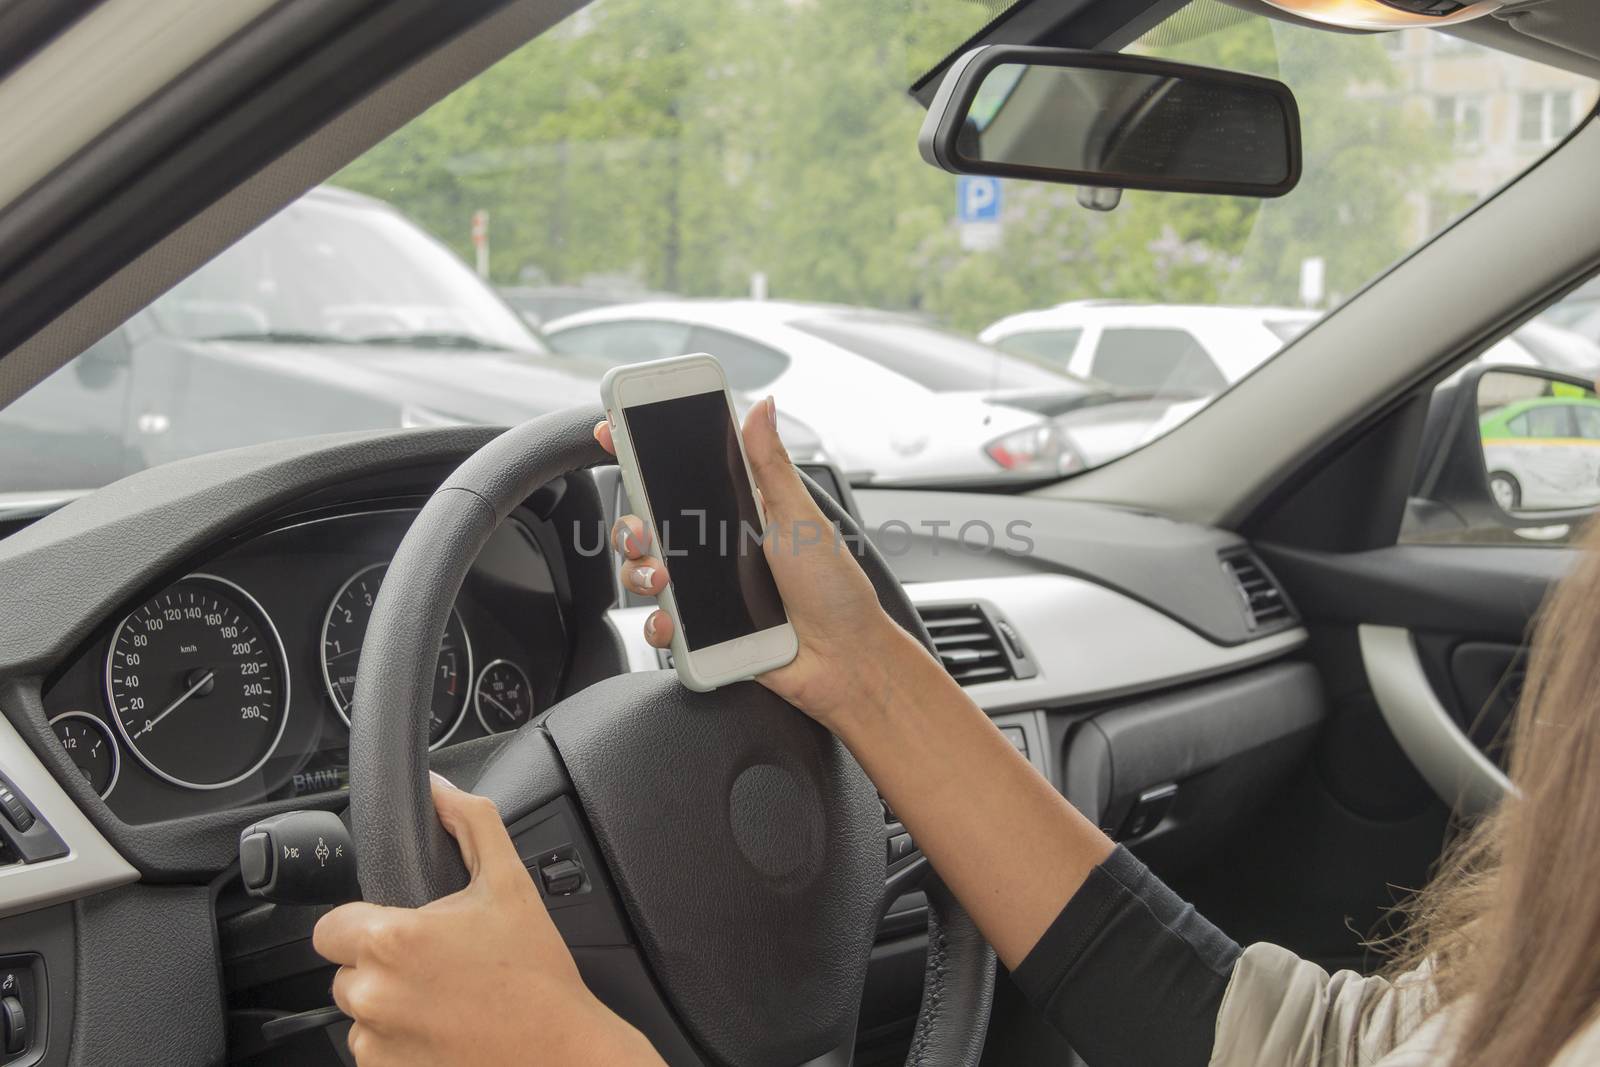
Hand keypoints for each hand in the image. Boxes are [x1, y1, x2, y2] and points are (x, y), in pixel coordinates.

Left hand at [313, 774, 661, 1065]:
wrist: (557, 1051)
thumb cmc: (535, 975)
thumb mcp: (510, 883)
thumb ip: (470, 824)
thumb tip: (440, 790)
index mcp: (393, 940)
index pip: (329, 926)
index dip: (362, 922)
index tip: (400, 927)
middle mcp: (373, 995)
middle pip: (344, 969)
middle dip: (381, 963)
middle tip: (435, 962)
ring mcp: (375, 1042)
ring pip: (358, 1010)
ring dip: (389, 1002)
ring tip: (443, 997)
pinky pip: (372, 1048)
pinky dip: (398, 1039)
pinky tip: (442, 1027)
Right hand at [596, 395, 937, 728]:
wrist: (845, 659)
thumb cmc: (834, 590)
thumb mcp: (801, 519)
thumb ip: (771, 465)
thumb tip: (762, 407)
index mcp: (738, 512)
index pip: (681, 475)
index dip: (643, 453)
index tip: (614, 430)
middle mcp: (714, 548)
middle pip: (648, 523)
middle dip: (630, 522)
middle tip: (642, 529)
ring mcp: (704, 591)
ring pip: (643, 571)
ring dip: (640, 571)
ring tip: (664, 577)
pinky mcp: (701, 632)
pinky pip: (660, 623)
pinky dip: (657, 622)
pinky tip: (673, 619)